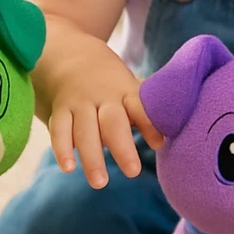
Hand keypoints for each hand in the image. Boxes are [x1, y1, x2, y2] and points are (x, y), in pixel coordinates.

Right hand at [45, 32, 162, 188]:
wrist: (67, 50)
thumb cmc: (107, 78)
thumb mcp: (127, 84)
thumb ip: (144, 105)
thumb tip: (174, 124)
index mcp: (125, 90)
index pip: (140, 106)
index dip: (149, 124)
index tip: (159, 143)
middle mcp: (103, 96)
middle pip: (113, 122)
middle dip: (123, 147)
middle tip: (133, 172)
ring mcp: (80, 102)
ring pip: (85, 130)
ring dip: (92, 156)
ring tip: (100, 182)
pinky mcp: (60, 109)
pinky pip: (59, 128)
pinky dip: (62, 148)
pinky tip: (68, 167)